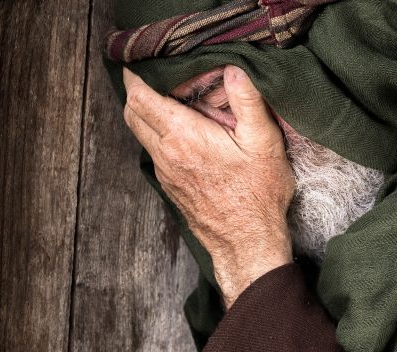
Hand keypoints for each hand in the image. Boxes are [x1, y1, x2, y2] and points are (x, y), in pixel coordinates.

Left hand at [122, 65, 294, 308]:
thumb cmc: (258, 195)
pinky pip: (156, 153)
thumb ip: (248, 102)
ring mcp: (166, 173)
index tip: (141, 63)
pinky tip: (188, 135)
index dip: (136, 76)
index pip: (140, 98)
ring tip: (175, 102)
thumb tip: (235, 70)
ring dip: (149, 114)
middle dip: (137, 91)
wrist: (248, 243)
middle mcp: (166, 154)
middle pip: (132, 114)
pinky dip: (161, 136)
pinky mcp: (172, 187)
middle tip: (154, 77)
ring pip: (142, 135)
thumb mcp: (264, 143)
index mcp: (184, 137)